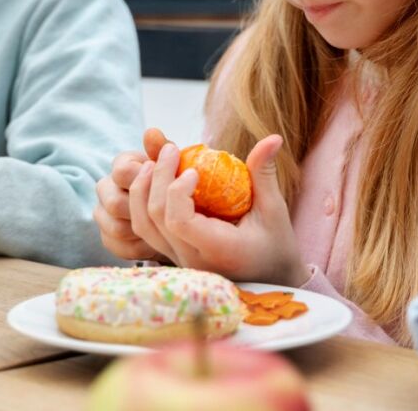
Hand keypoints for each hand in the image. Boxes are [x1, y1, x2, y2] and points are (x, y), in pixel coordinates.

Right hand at [95, 127, 170, 260]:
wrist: (184, 213)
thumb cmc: (182, 186)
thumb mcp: (179, 166)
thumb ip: (165, 150)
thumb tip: (151, 132)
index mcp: (123, 165)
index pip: (122, 172)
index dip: (146, 182)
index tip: (169, 187)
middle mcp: (106, 187)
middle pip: (115, 203)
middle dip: (146, 211)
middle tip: (170, 215)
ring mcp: (103, 214)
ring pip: (114, 227)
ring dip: (143, 231)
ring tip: (166, 230)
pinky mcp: (108, 238)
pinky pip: (116, 247)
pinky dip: (139, 247)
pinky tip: (159, 243)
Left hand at [129, 135, 306, 285]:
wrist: (269, 279)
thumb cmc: (276, 245)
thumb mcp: (274, 210)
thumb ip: (264, 174)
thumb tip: (272, 137)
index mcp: (218, 250)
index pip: (179, 222)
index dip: (177, 191)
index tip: (193, 170)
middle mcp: (192, 260)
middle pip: (155, 218)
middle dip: (156, 178)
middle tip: (169, 149)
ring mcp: (179, 260)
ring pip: (142, 226)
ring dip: (142, 190)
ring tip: (153, 162)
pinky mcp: (172, 255)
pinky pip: (145, 230)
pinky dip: (142, 203)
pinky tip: (153, 180)